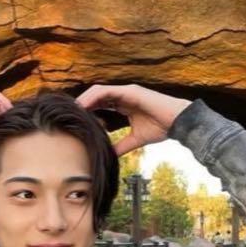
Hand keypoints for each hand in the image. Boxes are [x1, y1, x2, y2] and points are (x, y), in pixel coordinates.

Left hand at [74, 84, 190, 157]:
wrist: (178, 122)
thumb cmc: (161, 128)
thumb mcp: (135, 139)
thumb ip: (121, 145)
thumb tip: (109, 155)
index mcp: (124, 104)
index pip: (100, 105)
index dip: (87, 112)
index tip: (74, 123)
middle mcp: (123, 95)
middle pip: (95, 98)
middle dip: (81, 106)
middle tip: (66, 117)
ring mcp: (126, 91)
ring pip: (97, 92)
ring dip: (83, 101)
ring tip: (71, 112)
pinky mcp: (130, 91)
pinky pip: (106, 92)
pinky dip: (92, 98)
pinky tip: (83, 107)